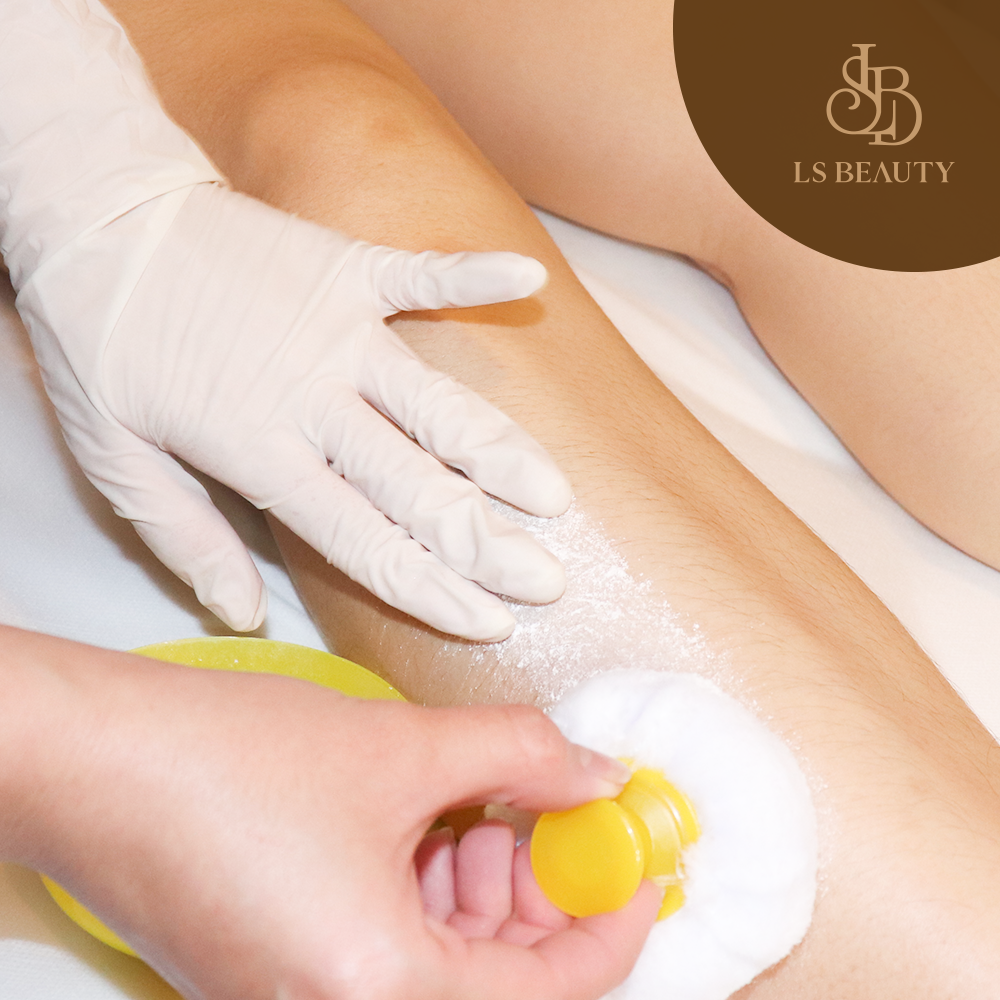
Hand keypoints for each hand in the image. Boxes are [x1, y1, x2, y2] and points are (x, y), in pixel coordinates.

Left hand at [3, 0, 570, 638]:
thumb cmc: (99, 344)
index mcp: (260, 455)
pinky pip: (422, 275)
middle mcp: (312, 401)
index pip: (366, 542)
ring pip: (437, 404)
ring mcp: (336, 331)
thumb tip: (243, 617)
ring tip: (554, 494)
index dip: (435, 588)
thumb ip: (187, 542)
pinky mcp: (343, 268)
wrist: (95, 220)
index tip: (493, 619)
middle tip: (549, 577)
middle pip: (418, 488)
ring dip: (500, 450)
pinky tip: (531, 284)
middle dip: (489, 542)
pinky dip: (475, 278)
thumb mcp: (117, 462)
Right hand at [6, 634, 659, 999]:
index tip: (638, 862)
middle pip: (491, 976)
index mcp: (380, 994)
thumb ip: (519, 756)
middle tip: (554, 805)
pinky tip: (427, 811)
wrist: (92, 758)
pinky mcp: (277, 965)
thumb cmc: (226, 761)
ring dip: (480, 876)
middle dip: (539, 885)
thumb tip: (594, 772)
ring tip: (482, 793)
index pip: (547, 993)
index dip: (609, 922)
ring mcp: (302, 996)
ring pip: (437, 956)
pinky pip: (384, 942)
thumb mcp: (402, 748)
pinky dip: (424, 882)